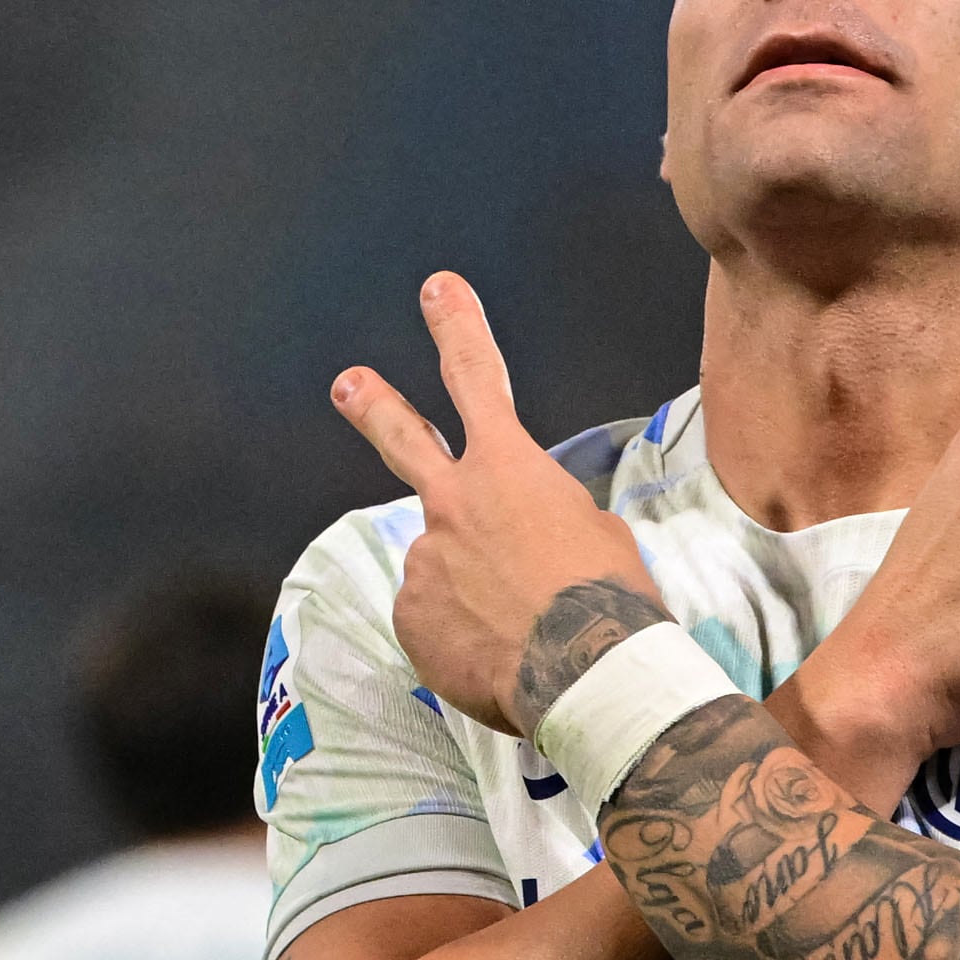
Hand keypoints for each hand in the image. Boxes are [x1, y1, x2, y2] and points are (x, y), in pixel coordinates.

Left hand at [333, 274, 659, 733]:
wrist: (587, 669)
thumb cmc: (611, 598)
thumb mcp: (597, 535)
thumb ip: (548, 519)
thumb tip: (524, 541)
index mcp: (508, 468)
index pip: (477, 377)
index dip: (457, 327)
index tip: (438, 290)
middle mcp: (453, 503)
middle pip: (404, 438)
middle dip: (374, 406)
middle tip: (348, 385)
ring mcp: (425, 560)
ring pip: (442, 566)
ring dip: (471, 590)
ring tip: (515, 628)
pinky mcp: (411, 616)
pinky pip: (434, 620)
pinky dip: (460, 634)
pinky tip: (495, 652)